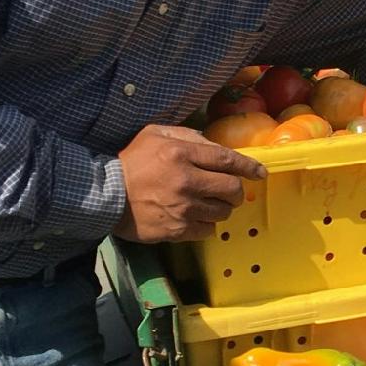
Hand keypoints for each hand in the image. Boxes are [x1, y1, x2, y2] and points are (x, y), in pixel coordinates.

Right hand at [114, 124, 266, 244]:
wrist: (104, 194)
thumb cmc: (131, 161)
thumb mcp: (155, 134)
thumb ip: (187, 135)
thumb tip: (215, 146)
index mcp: (181, 154)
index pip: (227, 160)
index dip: (249, 167)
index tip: (260, 172)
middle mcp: (186, 181)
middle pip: (232, 189)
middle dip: (236, 191)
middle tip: (230, 191)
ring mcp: (182, 209)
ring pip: (223, 212)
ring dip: (221, 208)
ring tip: (208, 203)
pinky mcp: (176, 230)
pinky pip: (207, 230)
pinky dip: (206, 224)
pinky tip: (195, 217)